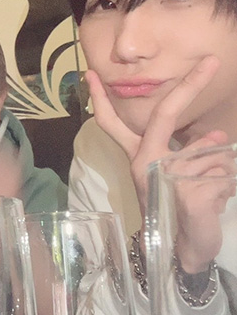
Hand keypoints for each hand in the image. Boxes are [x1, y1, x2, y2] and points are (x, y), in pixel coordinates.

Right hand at [86, 56, 230, 271]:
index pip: (114, 124)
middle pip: (164, 115)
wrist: (181, 254)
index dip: (100, 99)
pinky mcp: (185, 192)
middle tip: (213, 60)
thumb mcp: (181, 178)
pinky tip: (213, 205)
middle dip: (189, 85)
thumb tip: (217, 133)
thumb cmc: (177, 212)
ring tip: (209, 195)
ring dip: (220, 171)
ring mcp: (163, 177)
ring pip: (210, 153)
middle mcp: (145, 163)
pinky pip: (222, 175)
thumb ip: (193, 154)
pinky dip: (227, 188)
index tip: (91, 74)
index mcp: (138, 158)